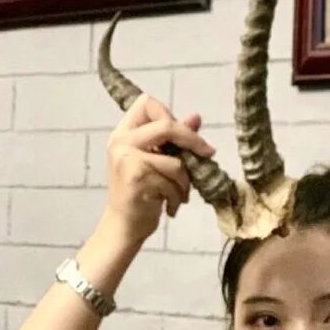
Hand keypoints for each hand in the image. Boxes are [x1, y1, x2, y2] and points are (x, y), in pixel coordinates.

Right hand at [103, 93, 214, 244]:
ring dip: (185, 182)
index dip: (170, 115)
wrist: (123, 226)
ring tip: (178, 195)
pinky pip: (173, 183)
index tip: (186, 135)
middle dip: (193, 141)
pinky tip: (170, 206)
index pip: (147, 103)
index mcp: (123, 133)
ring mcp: (126, 159)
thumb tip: (196, 116)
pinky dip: (177, 197)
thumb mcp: (157, 162)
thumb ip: (174, 139)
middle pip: (167, 125)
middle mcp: (121, 141)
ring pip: (176, 162)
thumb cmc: (141, 194)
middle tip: (209, 153)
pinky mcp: (136, 178)